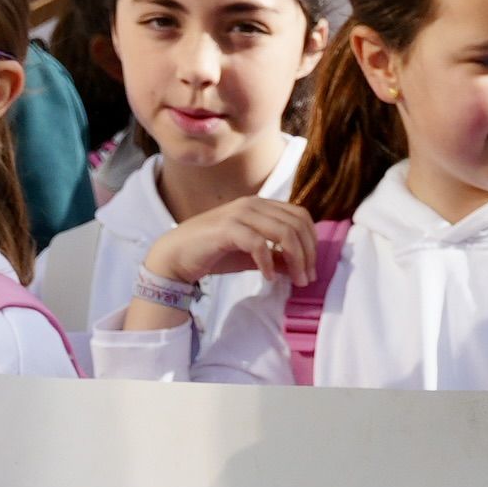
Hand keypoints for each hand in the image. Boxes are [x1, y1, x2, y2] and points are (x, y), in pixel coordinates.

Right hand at [146, 194, 320, 286]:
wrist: (175, 256)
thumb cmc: (213, 254)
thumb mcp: (252, 256)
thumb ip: (276, 257)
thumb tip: (301, 267)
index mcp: (260, 205)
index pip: (300, 216)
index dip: (312, 242)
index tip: (310, 269)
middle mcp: (252, 204)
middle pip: (296, 224)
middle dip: (307, 254)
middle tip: (305, 279)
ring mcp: (239, 215)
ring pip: (283, 233)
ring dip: (295, 260)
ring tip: (294, 281)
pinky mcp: (226, 229)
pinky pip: (258, 244)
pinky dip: (268, 263)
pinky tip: (268, 277)